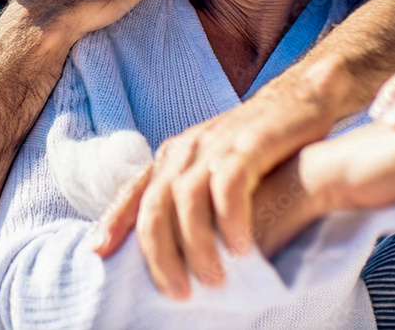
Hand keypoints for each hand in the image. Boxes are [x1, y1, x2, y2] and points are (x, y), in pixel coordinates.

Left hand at [92, 70, 344, 298]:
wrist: (296, 102)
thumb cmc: (255, 147)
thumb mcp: (210, 167)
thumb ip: (189, 197)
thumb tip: (174, 249)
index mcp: (172, 157)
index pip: (134, 194)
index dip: (114, 223)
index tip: (98, 253)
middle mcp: (186, 150)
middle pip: (156, 205)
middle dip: (161, 254)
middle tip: (177, 292)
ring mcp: (214, 146)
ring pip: (188, 199)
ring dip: (196, 244)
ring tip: (211, 279)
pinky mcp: (248, 144)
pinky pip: (229, 185)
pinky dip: (231, 220)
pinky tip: (240, 248)